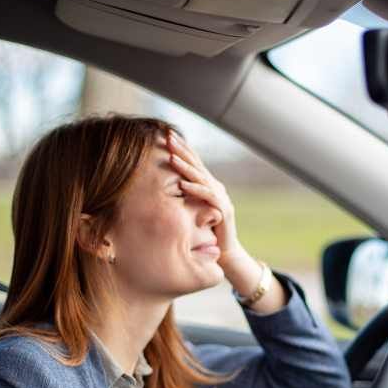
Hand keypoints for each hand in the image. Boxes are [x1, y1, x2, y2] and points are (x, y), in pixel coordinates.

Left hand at [165, 129, 242, 266]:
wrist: (225, 253)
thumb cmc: (206, 232)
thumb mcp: (191, 210)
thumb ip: (183, 197)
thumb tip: (162, 186)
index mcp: (208, 186)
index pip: (194, 162)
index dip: (182, 148)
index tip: (167, 135)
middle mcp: (216, 188)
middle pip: (198, 165)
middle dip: (182, 150)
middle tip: (169, 137)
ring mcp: (221, 198)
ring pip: (201, 178)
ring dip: (186, 167)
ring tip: (172, 157)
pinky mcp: (223, 211)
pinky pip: (208, 196)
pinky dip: (195, 189)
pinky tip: (182, 184)